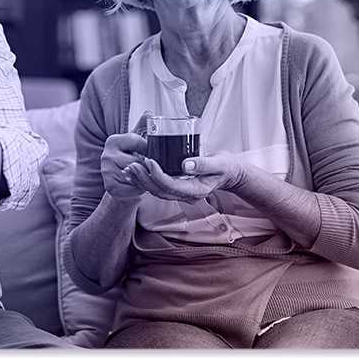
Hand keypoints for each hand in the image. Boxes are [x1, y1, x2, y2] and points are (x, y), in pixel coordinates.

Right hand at [100, 112, 150, 199]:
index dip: (148, 148)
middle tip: (146, 167)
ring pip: (137, 174)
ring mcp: (107, 172)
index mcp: (113, 141)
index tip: (148, 153)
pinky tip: (136, 184)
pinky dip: (139, 188)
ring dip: (144, 177)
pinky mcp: (110, 186)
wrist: (119, 183)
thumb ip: (142, 127)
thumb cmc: (128, 159)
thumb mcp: (134, 142)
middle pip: (138, 160)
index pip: (138, 141)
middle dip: (146, 165)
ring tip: (141, 175)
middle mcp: (106, 155)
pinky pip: (133, 187)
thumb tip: (149, 113)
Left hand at [124, 155, 246, 202]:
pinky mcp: (177, 188)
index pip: (171, 186)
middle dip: (144, 179)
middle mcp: (186, 196)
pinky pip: (158, 187)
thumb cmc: (225, 167)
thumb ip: (204, 164)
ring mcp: (181, 194)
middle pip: (160, 191)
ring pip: (156, 191)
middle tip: (132, 165)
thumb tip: (186, 165)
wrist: (229, 173)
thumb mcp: (220, 163)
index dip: (158, 175)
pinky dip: (146, 180)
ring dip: (141, 180)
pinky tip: (136, 172)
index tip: (149, 161)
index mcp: (196, 191)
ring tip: (129, 168)